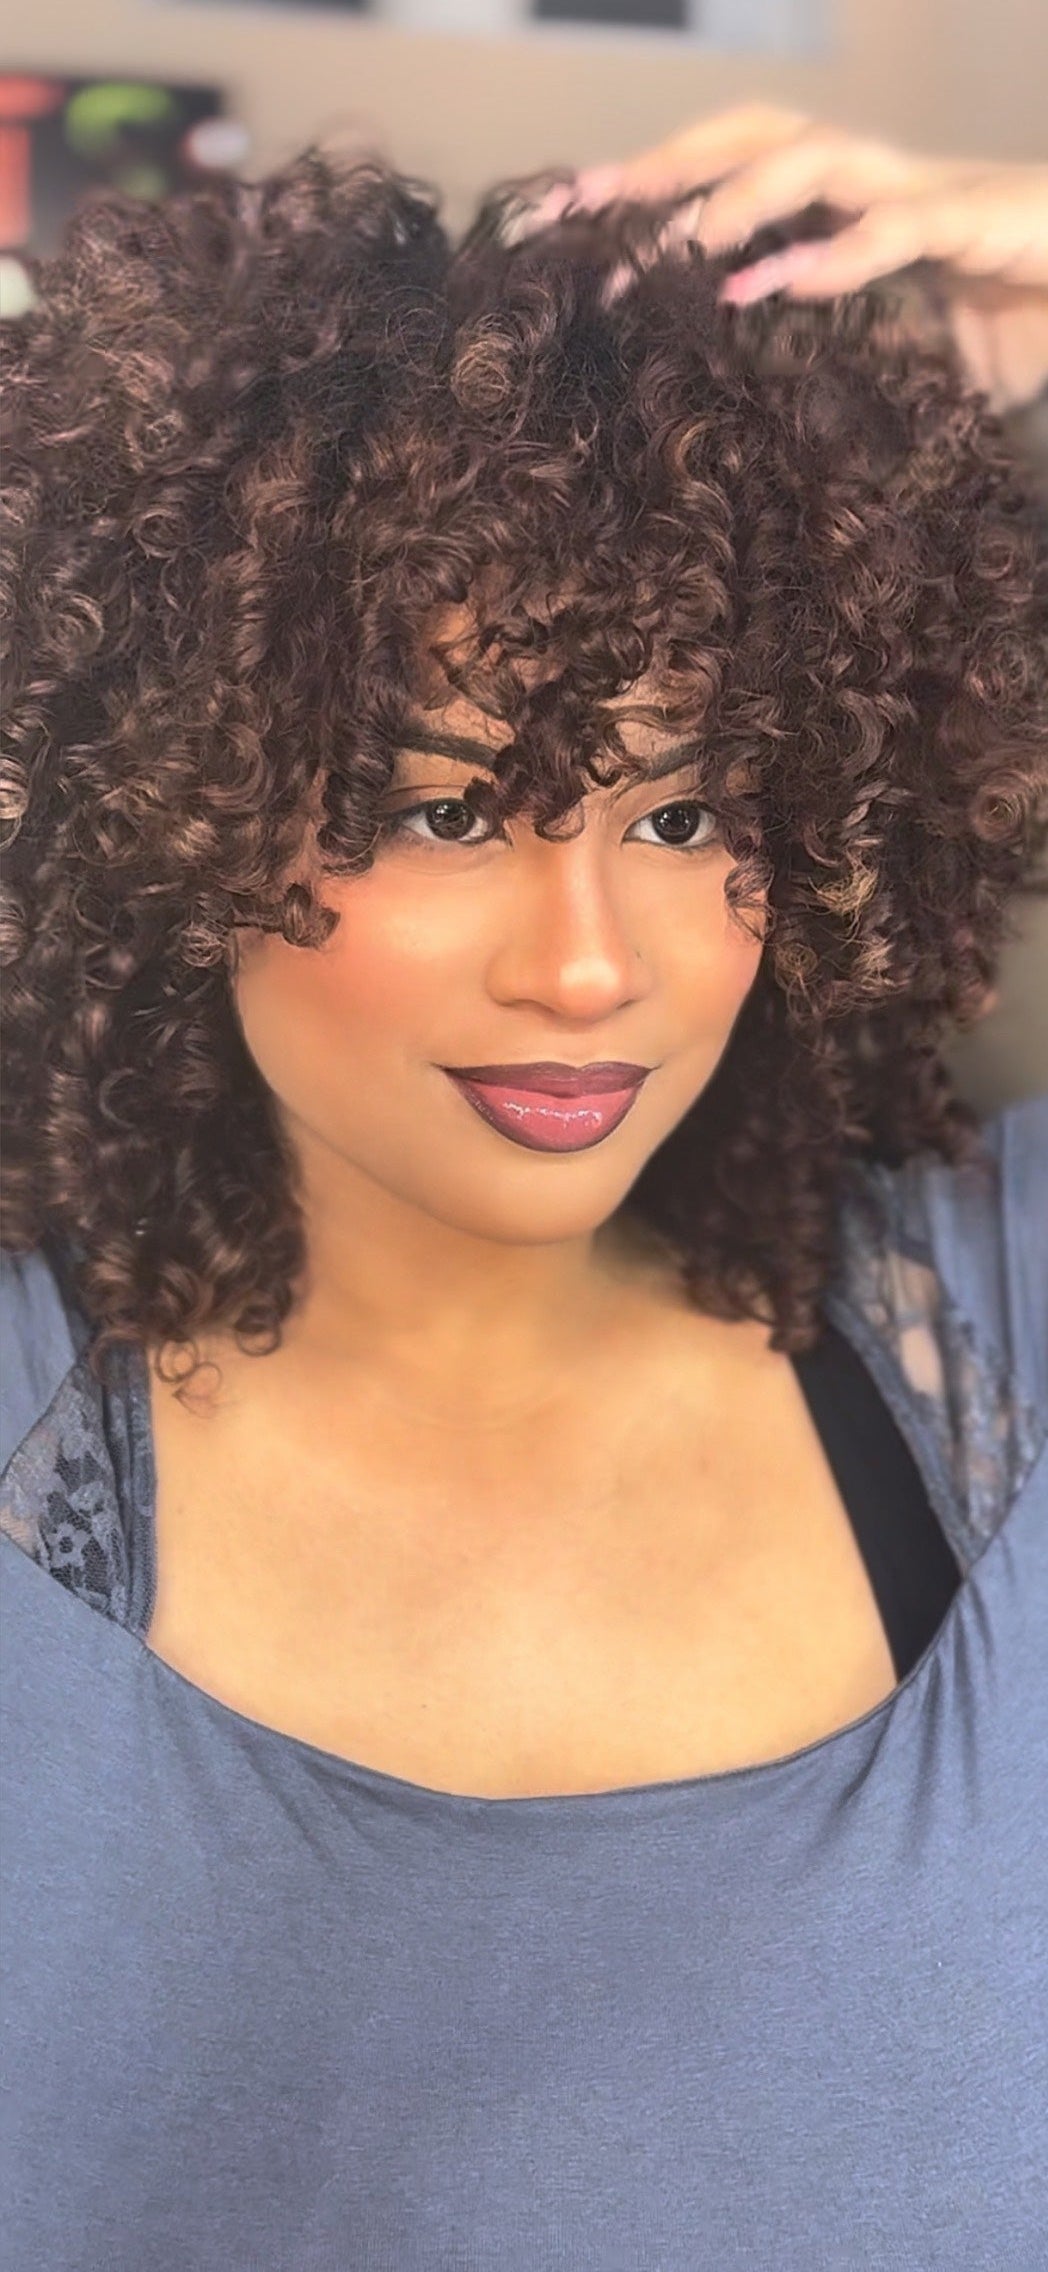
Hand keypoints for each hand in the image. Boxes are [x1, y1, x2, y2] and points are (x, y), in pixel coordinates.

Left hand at [517, 106, 1047, 414]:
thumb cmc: (1016, 322)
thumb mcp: (900, 351)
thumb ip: (829, 359)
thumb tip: (741, 414)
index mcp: (851, 199)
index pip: (735, 162)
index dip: (652, 179)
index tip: (563, 217)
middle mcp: (878, 178)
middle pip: (753, 133)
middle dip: (665, 166)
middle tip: (583, 211)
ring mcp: (926, 192)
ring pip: (814, 157)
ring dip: (738, 199)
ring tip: (676, 252)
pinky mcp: (977, 224)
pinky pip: (892, 229)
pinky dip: (827, 254)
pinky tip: (765, 288)